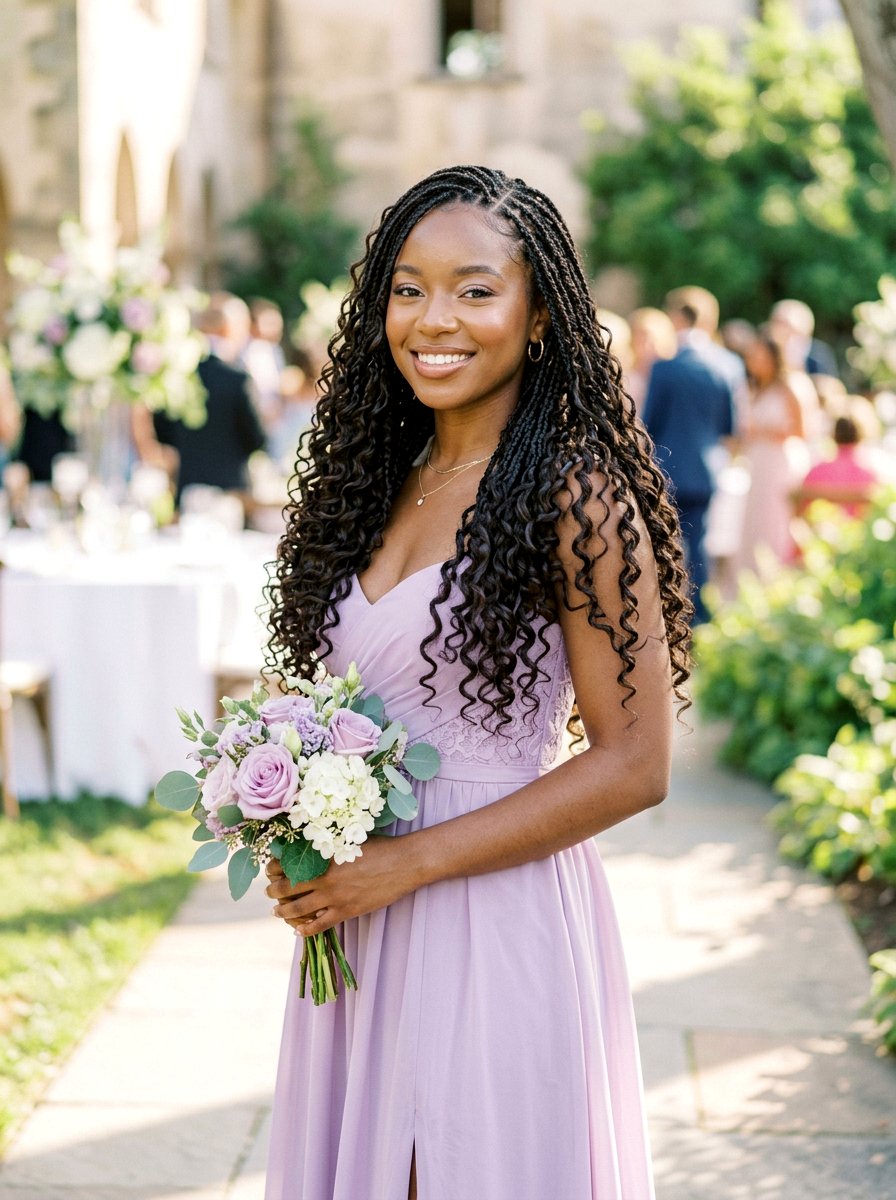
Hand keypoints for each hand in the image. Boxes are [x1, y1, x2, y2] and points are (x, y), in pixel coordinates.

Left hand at [264, 834, 418, 936]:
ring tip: (277, 911)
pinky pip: (319, 925)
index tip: (270, 870)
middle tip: (269, 892)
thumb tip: (309, 848)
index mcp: (323, 857)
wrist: (404, 863)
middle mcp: (325, 878)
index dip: (274, 868)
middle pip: (288, 888)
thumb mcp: (348, 840)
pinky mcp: (347, 912)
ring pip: (298, 909)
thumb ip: (328, 846)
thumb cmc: (379, 847)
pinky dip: (305, 930)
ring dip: (283, 911)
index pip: (287, 864)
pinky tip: (298, 931)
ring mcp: (335, 897)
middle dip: (274, 891)